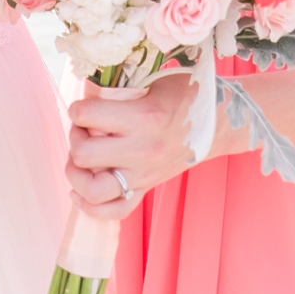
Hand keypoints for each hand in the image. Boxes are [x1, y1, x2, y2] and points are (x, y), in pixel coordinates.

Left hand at [63, 72, 200, 219]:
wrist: (218, 122)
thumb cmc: (184, 95)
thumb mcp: (152, 82)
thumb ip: (119, 89)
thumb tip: (84, 90)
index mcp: (142, 117)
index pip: (87, 115)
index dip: (78, 107)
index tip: (84, 105)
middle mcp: (141, 150)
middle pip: (83, 155)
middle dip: (75, 137)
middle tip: (83, 128)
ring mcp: (143, 174)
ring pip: (92, 190)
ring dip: (76, 173)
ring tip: (80, 157)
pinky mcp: (147, 188)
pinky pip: (113, 211)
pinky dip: (90, 206)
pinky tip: (80, 190)